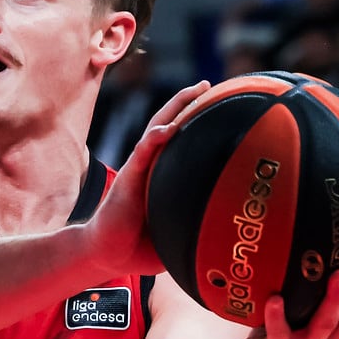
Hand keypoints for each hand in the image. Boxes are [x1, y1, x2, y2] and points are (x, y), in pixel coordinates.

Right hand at [80, 82, 210, 276]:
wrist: (107, 254)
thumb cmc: (139, 246)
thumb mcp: (176, 233)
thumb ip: (196, 225)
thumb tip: (231, 234)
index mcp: (160, 174)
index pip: (179, 141)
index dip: (195, 121)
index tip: (219, 105)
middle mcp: (149, 165)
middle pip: (169, 124)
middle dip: (187, 102)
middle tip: (207, 84)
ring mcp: (138, 169)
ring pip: (157, 128)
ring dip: (175, 108)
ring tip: (194, 90)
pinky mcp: (128, 179)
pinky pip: (142, 153)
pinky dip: (155, 138)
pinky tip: (168, 127)